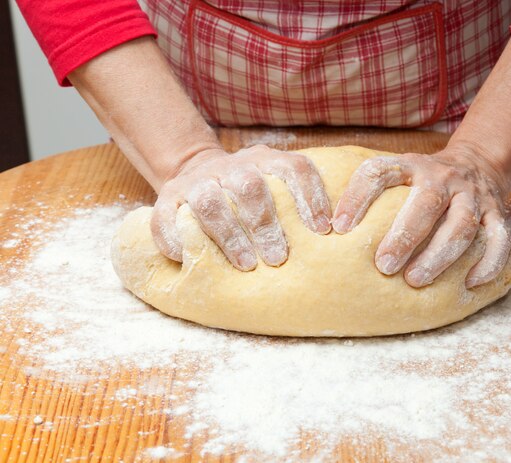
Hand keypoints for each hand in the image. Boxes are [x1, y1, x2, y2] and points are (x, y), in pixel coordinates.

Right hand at [151, 145, 331, 269]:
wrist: (193, 170)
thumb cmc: (248, 193)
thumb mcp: (274, 182)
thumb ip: (297, 198)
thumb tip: (333, 235)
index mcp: (264, 159)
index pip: (293, 168)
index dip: (309, 197)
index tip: (322, 230)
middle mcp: (231, 166)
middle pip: (250, 187)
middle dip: (265, 224)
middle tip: (279, 258)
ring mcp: (196, 182)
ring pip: (210, 203)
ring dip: (229, 236)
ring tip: (247, 264)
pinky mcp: (166, 199)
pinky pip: (166, 218)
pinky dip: (175, 238)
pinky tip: (186, 257)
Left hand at [332, 148, 510, 288]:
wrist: (476, 164)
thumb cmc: (422, 182)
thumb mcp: (397, 174)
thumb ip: (368, 191)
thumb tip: (324, 228)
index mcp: (411, 166)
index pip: (380, 172)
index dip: (357, 196)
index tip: (337, 226)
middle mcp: (443, 178)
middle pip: (426, 203)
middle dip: (404, 236)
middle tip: (382, 266)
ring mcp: (472, 196)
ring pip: (461, 225)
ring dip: (439, 255)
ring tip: (415, 280)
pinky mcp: (497, 215)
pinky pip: (499, 240)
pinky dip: (488, 263)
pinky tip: (469, 284)